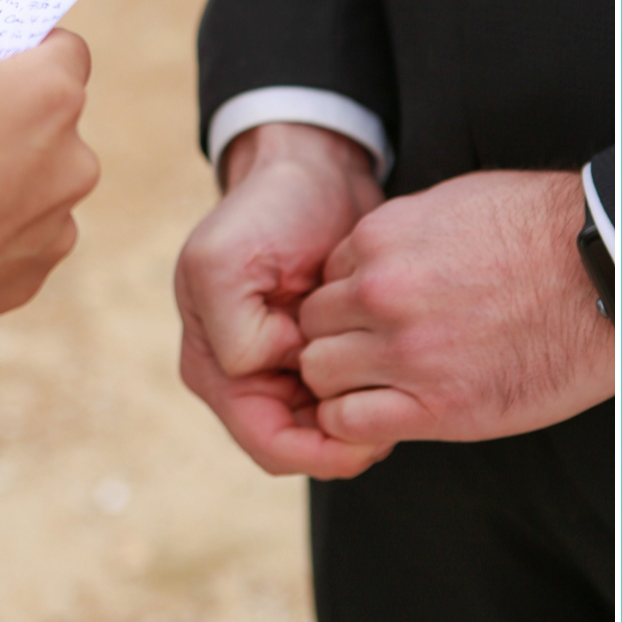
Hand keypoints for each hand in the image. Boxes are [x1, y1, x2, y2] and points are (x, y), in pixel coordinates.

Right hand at [175, 123, 390, 476]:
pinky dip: (377, 391)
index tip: (368, 434)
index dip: (319, 451)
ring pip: (332, 428)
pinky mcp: (323, 351)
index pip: (269, 443)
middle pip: (303, 446)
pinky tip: (404, 372)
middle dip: (349, 440)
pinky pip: (352, 397)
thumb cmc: (267, 208)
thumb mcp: (226, 260)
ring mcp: (285, 367)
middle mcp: (246, 377)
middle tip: (402, 414)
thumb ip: (234, 329)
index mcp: (214, 365)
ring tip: (407, 391)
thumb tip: (265, 375)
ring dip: (367, 416)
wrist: (314, 170)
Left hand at [298, 169, 614, 444]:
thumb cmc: (540, 232)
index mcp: (380, 240)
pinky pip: (351, 422)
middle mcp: (381, 292)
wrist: (602, 272)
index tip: (371, 318)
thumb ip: (399, 237)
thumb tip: (370, 258)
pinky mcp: (440, 406)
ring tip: (379, 386)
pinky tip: (386, 415)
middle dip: (334, 341)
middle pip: (311, 327)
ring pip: (320, 374)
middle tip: (370, 355)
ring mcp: (407, 350)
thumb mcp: (452, 208)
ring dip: (341, 383)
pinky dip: (354, 424)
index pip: (323, 280)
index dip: (344, 303)